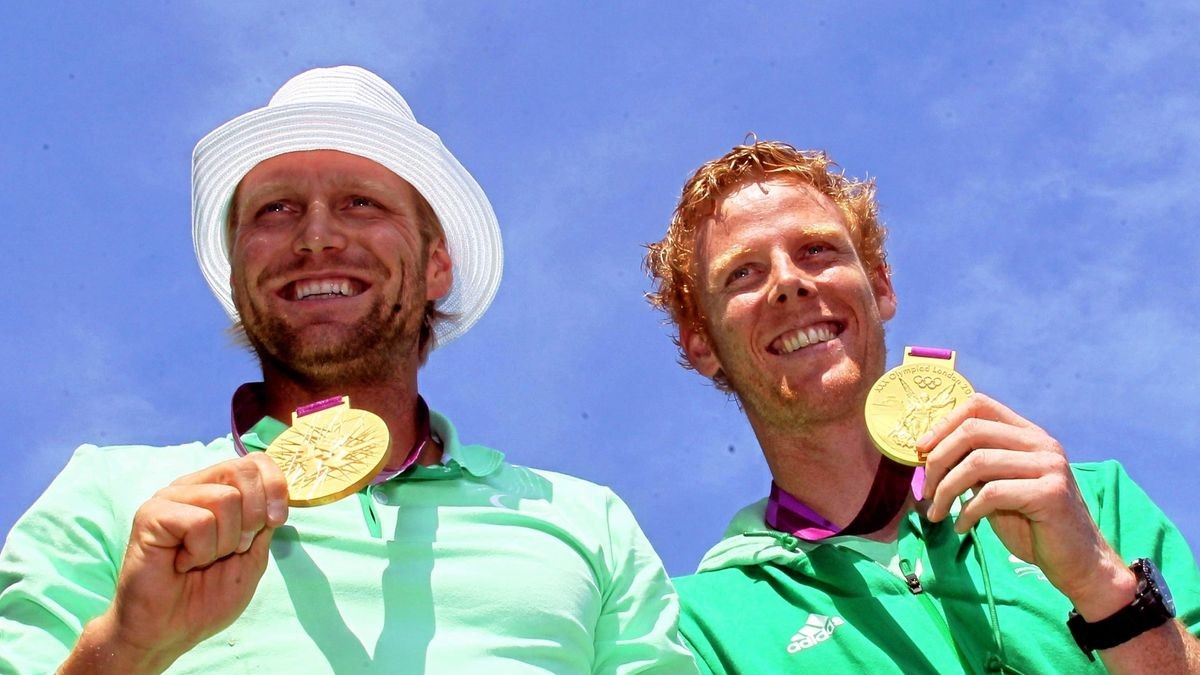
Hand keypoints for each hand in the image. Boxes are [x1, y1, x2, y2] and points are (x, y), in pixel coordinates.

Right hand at [70, 453, 288, 672]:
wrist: (168, 632)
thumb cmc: (206, 596)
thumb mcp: (253, 556)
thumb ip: (264, 522)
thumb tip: (275, 492)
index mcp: (217, 491)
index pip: (255, 462)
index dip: (275, 487)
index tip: (276, 521)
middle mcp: (193, 487)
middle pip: (243, 472)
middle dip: (253, 518)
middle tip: (232, 550)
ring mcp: (169, 498)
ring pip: (225, 499)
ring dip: (224, 542)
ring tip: (201, 560)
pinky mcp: (151, 515)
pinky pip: (200, 521)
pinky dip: (201, 551)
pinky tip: (182, 564)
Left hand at [919, 393, 1134, 617]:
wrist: (1076, 563)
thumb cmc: (1032, 526)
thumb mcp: (996, 489)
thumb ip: (974, 468)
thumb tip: (929, 454)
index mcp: (1028, 435)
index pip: (979, 405)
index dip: (943, 424)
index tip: (920, 450)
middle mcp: (1041, 443)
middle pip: (972, 431)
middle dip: (937, 460)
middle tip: (925, 490)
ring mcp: (1050, 465)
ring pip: (977, 462)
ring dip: (946, 490)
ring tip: (936, 513)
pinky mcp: (1051, 493)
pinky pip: (992, 493)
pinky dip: (967, 511)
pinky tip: (961, 526)